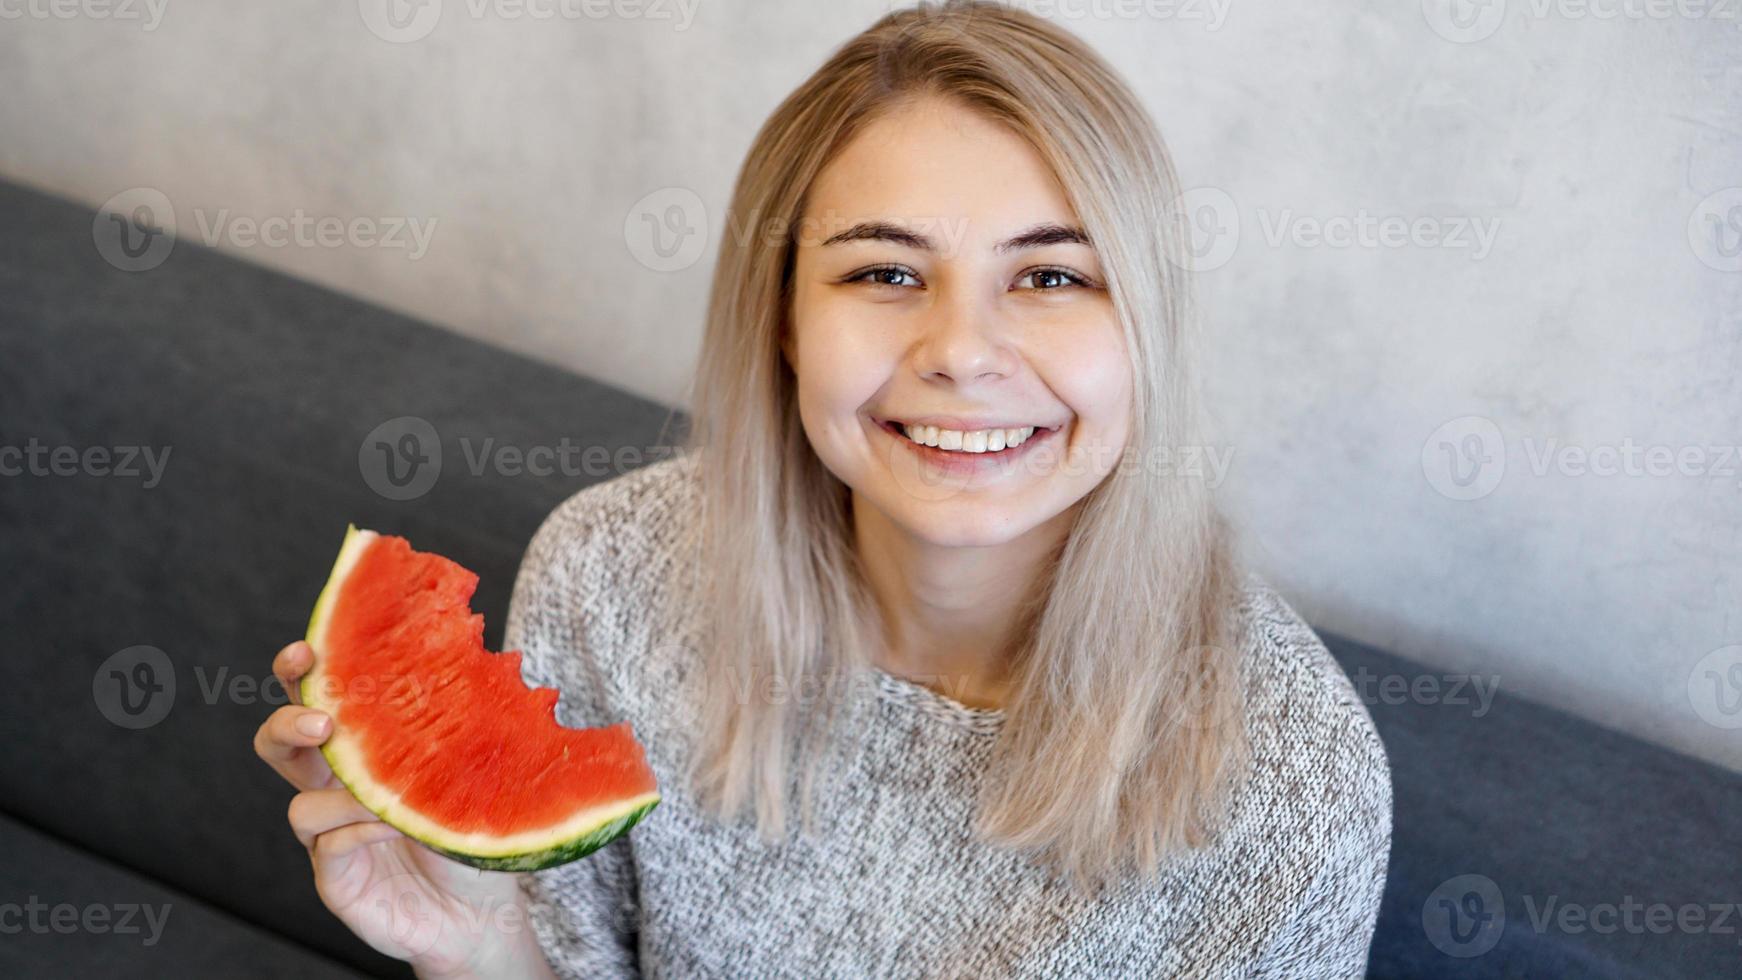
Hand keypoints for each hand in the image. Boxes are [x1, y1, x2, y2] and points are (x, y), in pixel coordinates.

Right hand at [254, 641, 550, 977]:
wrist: (481, 910)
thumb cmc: (469, 831)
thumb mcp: (466, 770)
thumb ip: (455, 725)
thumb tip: (474, 653)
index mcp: (357, 753)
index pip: (314, 702)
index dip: (298, 675)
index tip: (305, 650)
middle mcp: (332, 790)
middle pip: (277, 746)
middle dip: (287, 722)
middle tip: (321, 719)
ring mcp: (328, 838)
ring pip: (301, 804)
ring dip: (343, 791)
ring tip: (383, 791)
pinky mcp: (336, 879)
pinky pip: (329, 848)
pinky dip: (360, 831)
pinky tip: (396, 825)